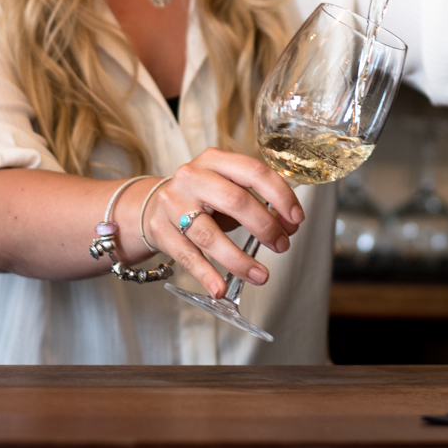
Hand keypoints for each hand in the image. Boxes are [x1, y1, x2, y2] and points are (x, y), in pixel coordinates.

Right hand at [141, 148, 303, 298]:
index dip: (280, 196)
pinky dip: (206, 274)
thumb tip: (288, 224)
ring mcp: (174, 204)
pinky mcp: (162, 231)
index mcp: (215, 159)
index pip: (254, 172)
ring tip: (261, 275)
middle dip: (265, 226)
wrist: (151, 206)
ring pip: (210, 235)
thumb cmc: (200, 197)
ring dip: (239, 260)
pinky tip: (220, 288)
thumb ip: (255, 200)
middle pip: (235, 201)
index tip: (296, 218)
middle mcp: (192, 177)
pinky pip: (188, 256)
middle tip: (282, 245)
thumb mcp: (225, 186)